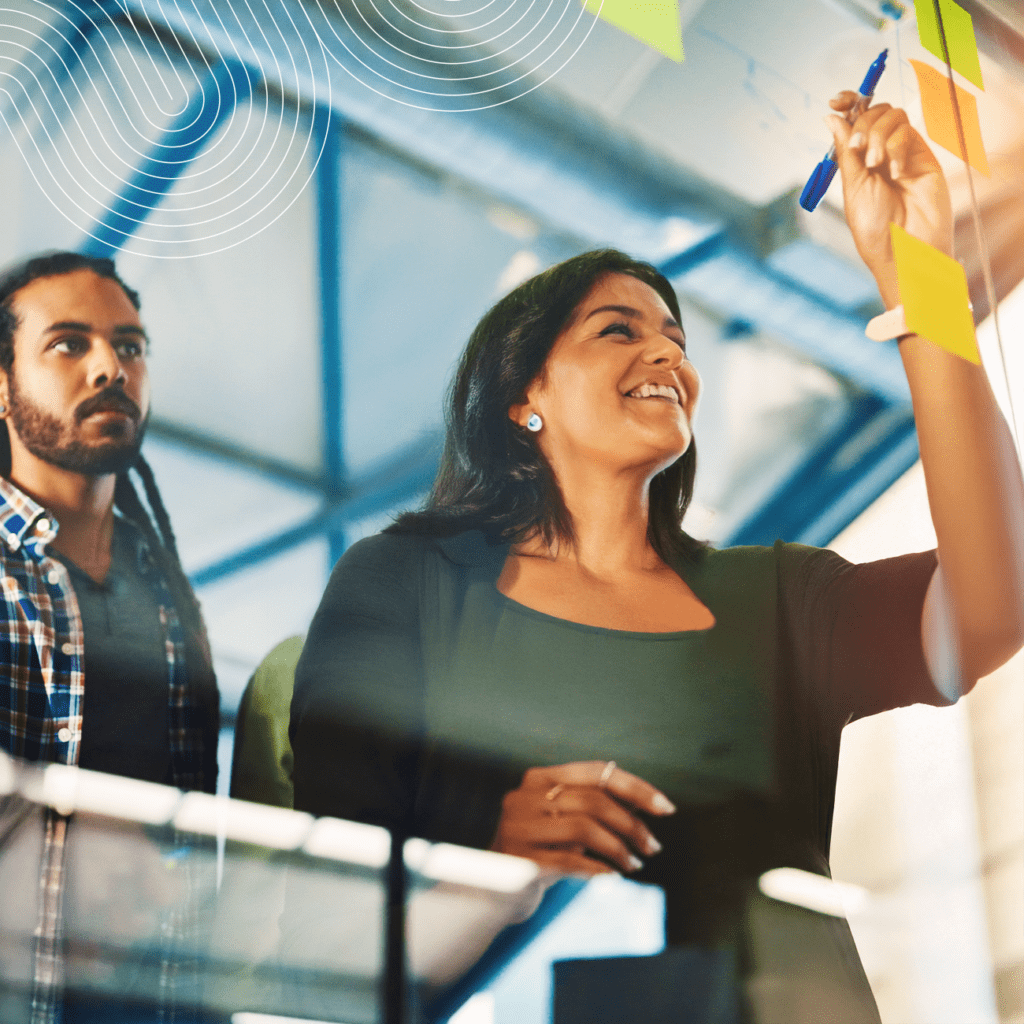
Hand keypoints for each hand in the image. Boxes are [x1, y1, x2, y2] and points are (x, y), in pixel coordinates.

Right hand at [490, 761, 675, 875]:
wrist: (498, 889)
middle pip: (593, 800)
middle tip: (652, 847)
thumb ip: (600, 804)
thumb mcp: (569, 820)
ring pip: (583, 828)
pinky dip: (598, 869)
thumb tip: (651, 800)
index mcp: (539, 778)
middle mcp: (524, 796)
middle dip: (631, 824)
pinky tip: (614, 877)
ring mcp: (518, 827)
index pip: (596, 771)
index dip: (635, 787)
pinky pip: (569, 861)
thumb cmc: (545, 848)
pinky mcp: (519, 860)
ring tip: (634, 864)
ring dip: (618, 848)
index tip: (667, 808)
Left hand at [826, 95, 952, 306]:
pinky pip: (909, 132)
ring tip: (876, 165)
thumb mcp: (853, 186)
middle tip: (859, 152)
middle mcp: (880, 154)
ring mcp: (903, 153)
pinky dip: (898, 148)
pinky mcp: (924, 156)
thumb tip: (831, 117)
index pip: (853, 121)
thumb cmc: (875, 228)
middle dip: (862, 125)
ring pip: (892, 117)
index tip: (835, 101)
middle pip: (873, 113)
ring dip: (878, 136)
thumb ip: (845, 150)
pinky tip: (897, 173)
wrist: (905, 249)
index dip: (847, 105)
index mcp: (858, 162)